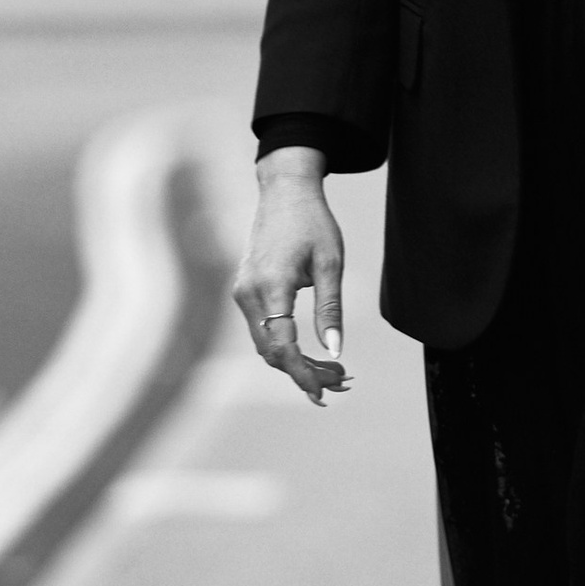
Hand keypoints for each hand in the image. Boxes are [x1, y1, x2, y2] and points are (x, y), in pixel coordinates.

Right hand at [233, 150, 349, 404]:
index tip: (324, 393)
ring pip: (266, 344)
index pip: (282, 346)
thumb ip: (330, 310)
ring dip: (295, 362)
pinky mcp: (245, 290)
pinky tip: (311, 352)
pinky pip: (262, 329)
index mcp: (271, 287)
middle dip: (304, 373)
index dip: (302, 375)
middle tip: (342, 383)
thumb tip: (336, 352)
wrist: (285, 191)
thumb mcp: (331, 265)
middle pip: (272, 352)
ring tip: (333, 371)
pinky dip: (285, 345)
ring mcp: (242, 292)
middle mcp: (248, 293)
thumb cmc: (313, 222)